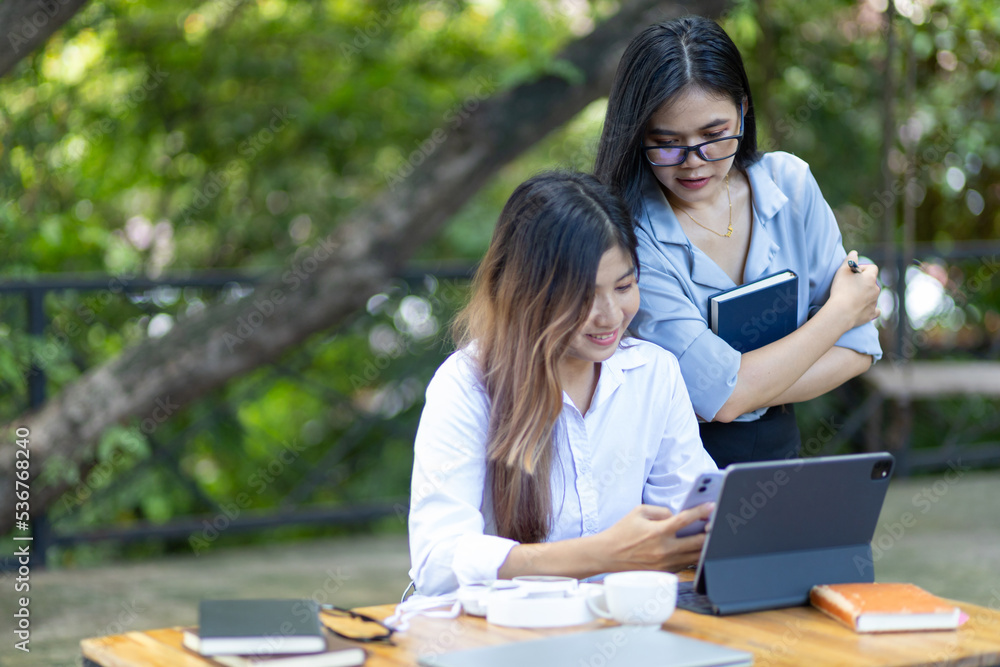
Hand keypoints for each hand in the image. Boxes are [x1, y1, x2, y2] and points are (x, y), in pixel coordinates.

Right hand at [597, 503, 712, 572]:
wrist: (608, 555)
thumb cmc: (622, 531)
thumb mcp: (639, 512)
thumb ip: (661, 511)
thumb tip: (678, 516)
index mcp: (657, 532)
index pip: (685, 520)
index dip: (701, 512)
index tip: (711, 506)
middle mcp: (664, 549)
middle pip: (698, 542)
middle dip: (711, 532)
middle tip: (717, 524)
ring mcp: (666, 564)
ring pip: (695, 556)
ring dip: (705, 546)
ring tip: (710, 537)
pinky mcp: (665, 572)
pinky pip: (685, 564)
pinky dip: (692, 556)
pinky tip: (695, 548)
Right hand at [828, 251, 880, 329]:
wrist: (841, 313)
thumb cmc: (841, 290)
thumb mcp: (842, 271)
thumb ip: (849, 260)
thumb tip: (854, 253)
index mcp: (870, 278)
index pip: (872, 268)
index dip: (863, 269)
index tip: (853, 273)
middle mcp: (876, 289)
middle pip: (872, 282)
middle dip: (862, 283)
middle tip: (849, 286)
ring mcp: (874, 302)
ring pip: (872, 295)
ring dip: (864, 294)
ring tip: (851, 298)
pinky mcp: (871, 314)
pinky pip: (875, 310)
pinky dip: (870, 308)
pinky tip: (864, 309)